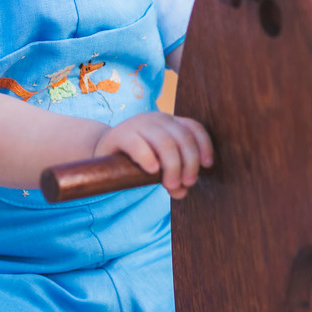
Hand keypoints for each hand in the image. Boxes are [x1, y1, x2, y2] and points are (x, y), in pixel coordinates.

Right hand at [94, 113, 213, 198]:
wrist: (103, 151)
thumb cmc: (137, 160)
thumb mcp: (159, 168)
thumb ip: (173, 178)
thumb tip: (182, 192)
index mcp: (170, 123)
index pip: (193, 127)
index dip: (204, 145)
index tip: (207, 165)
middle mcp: (157, 119)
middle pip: (182, 137)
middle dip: (189, 162)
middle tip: (187, 183)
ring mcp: (138, 124)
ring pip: (165, 142)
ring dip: (172, 165)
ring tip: (170, 185)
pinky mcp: (120, 134)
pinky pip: (138, 144)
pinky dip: (148, 158)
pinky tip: (152, 171)